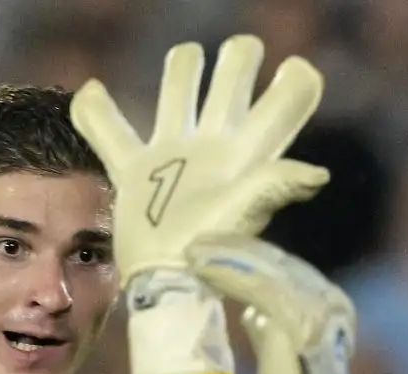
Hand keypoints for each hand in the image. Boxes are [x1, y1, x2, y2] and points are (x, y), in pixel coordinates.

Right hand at [71, 35, 329, 289]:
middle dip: (238, 59)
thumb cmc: (209, 247)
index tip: (294, 70)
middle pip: (232, 77)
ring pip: (178, 88)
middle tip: (239, 56)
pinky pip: (110, 132)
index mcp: (246, 150)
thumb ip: (275, 183)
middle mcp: (215, 145)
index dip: (295, 83)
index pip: (282, 102)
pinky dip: (94, 110)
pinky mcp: (136, 173)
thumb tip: (318, 175)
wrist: (167, 283)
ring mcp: (174, 154)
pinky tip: (89, 93)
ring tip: (188, 59)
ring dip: (184, 68)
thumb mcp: (245, 210)